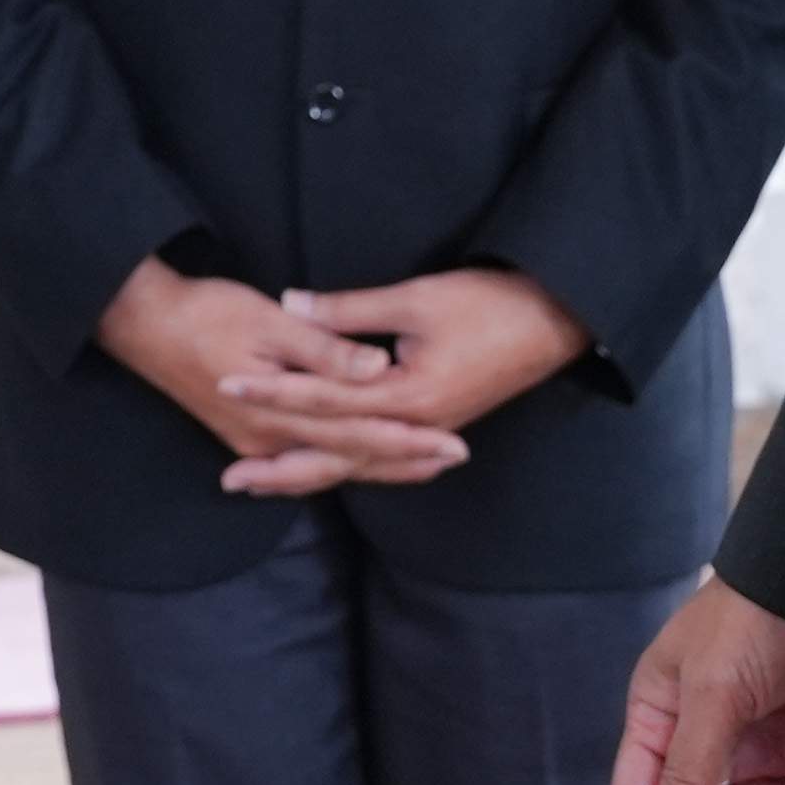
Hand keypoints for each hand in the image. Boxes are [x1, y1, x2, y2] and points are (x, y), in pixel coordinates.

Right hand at [97, 259, 468, 493]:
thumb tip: (378, 370)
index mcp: (282, 413)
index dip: (410, 440)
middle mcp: (270, 440)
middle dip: (404, 461)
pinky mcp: (244, 434)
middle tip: (453, 459)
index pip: (361, 435)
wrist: (143, 325)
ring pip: (327, 465)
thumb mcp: (270, 321)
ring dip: (374, 467)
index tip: (454, 444)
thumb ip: (325, 351)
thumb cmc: (206, 312)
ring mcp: (254, 442)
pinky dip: (335, 463)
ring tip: (419, 465)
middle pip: (349, 459)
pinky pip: (302, 460)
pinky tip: (353, 463)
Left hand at [199, 268, 593, 493]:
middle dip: (282, 467)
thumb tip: (290, 305)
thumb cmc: (490, 304)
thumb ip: (350, 311)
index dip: (273, 393)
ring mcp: (429, 432)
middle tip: (231, 479)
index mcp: (406, 397)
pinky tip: (333, 471)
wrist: (558, 321)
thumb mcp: (416, 299)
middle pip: (336, 455)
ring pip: (360, 464)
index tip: (227, 388)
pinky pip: (385, 459)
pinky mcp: (438, 426)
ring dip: (312, 474)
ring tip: (265, 484)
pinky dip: (353, 467)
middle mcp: (415, 427)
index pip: (324, 400)